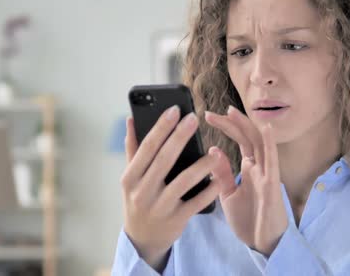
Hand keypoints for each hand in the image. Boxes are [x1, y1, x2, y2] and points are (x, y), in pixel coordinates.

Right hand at [120, 106, 222, 269]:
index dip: (161, 127)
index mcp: (130, 177)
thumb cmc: (138, 200)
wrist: (143, 240)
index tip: (175, 109)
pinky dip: (209, 189)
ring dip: (201, 164)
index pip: (147, 148)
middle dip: (180, 137)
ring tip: (214, 151)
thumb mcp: (130, 177)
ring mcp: (160, 207)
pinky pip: (197, 202)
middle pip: (164, 159)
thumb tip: (132, 118)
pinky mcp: (176, 220)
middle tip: (193, 118)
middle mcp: (142, 192)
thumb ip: (132, 148)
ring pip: (184, 181)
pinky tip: (219, 177)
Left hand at [205, 105, 288, 256]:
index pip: (239, 140)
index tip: (208, 116)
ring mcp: (267, 174)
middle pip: (248, 137)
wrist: (262, 244)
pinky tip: (265, 129)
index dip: (226, 126)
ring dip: (246, 126)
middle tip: (212, 113)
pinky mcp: (272, 184)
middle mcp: (259, 167)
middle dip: (231, 122)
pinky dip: (269, 143)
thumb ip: (222, 173)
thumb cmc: (249, 220)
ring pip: (259, 143)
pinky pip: (272, 161)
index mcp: (250, 168)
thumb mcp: (228, 194)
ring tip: (232, 112)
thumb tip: (213, 150)